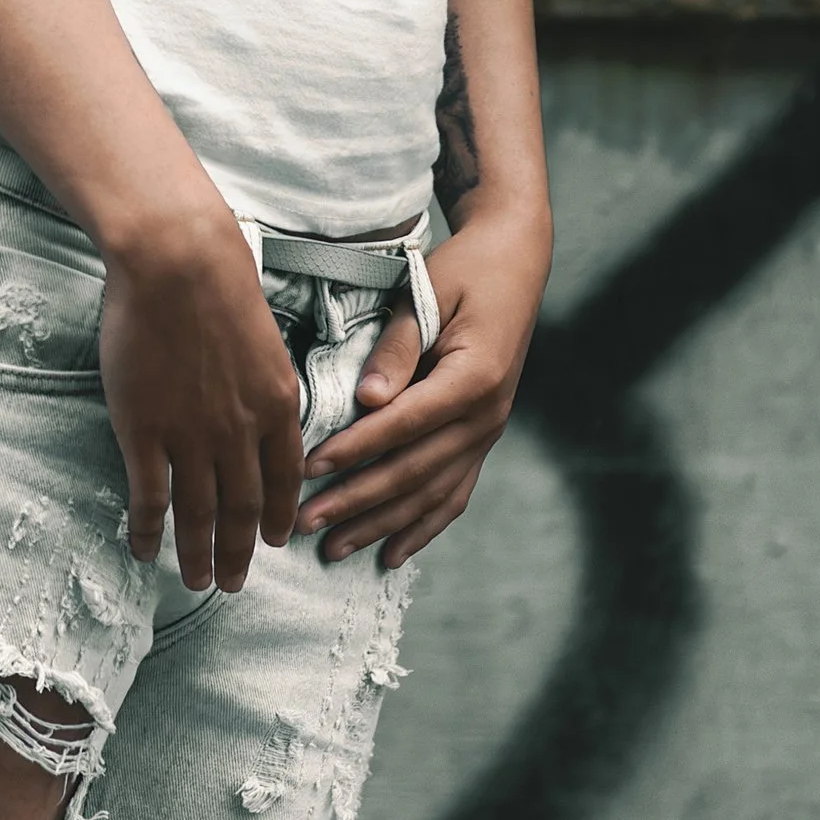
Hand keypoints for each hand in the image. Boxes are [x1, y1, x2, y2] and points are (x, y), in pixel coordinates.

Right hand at [96, 205, 305, 595]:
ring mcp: (191, 435)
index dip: (278, 516)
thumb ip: (265, 386)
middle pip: (242, 508)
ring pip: (198, 513)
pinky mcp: (144, 430)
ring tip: (195, 582)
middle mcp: (239, 430)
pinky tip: (145, 550)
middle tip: (231, 585)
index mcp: (275, 405)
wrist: (178, 261)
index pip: (284, 479)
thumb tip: (264, 414)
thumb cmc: (220, 284)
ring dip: (197, 554)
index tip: (272, 543)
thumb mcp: (265, 340)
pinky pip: (149, 496)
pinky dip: (149, 530)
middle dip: (238, 552)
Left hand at [295, 202, 548, 569]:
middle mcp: (486, 416)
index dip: (355, 450)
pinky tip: (391, 555)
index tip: (308, 468)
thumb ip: (398, 347)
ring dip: (380, 526)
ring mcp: (488, 434)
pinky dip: (422, 528)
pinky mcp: (483, 439)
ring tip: (334, 551)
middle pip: (413, 471)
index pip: (403, 425)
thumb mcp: (427, 292)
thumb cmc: (464, 271)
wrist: (515, 265)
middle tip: (304, 522)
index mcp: (473, 378)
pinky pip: (454, 495)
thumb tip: (368, 400)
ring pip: (430, 494)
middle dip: (355, 501)